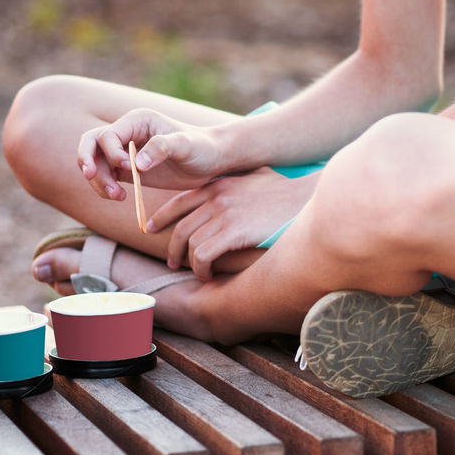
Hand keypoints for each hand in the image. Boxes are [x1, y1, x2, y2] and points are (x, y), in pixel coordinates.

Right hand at [77, 108, 225, 200]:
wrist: (212, 161)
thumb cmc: (202, 147)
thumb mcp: (186, 145)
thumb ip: (162, 148)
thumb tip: (136, 164)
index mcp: (138, 120)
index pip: (108, 135)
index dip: (111, 153)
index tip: (128, 168)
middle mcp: (127, 133)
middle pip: (91, 142)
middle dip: (86, 160)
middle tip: (90, 177)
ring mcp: (125, 151)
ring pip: (95, 163)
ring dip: (98, 180)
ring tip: (117, 196)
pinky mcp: (128, 170)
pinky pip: (105, 176)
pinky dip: (105, 188)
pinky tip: (120, 197)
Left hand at [147, 168, 318, 278]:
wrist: (304, 198)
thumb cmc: (285, 191)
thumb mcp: (256, 177)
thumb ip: (239, 181)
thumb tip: (235, 184)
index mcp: (219, 184)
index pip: (180, 201)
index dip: (162, 217)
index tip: (150, 229)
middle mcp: (217, 197)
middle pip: (180, 227)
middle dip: (172, 249)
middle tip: (173, 263)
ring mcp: (224, 214)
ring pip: (191, 244)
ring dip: (190, 264)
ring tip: (197, 274)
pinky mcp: (234, 232)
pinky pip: (204, 255)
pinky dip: (202, 269)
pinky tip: (209, 276)